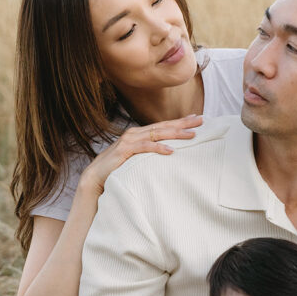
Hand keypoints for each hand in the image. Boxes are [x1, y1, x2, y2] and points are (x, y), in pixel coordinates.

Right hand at [78, 115, 201, 194]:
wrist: (95, 177)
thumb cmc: (117, 169)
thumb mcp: (136, 158)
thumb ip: (148, 153)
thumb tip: (167, 154)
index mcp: (139, 134)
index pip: (163, 125)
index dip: (180, 121)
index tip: (196, 118)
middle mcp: (135, 133)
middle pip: (163, 126)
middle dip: (183, 123)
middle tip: (201, 120)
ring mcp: (129, 141)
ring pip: (157, 134)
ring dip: (175, 134)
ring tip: (191, 135)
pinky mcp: (125, 151)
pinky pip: (145, 147)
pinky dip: (159, 148)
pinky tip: (171, 150)